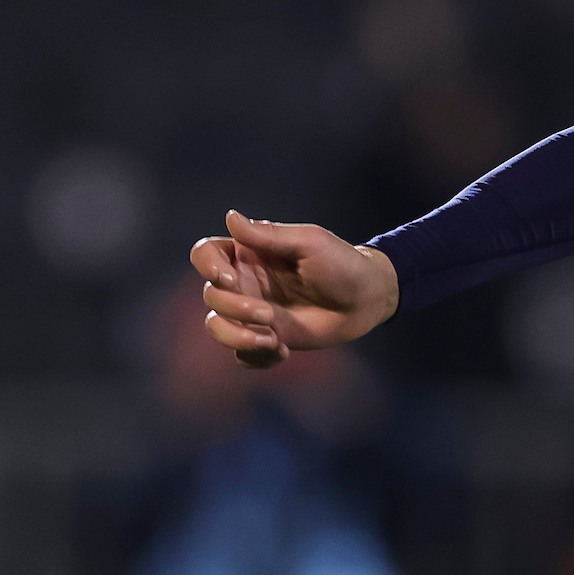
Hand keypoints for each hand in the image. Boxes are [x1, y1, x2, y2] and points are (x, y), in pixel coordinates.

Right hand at [189, 210, 398, 369]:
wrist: (368, 299)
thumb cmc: (342, 263)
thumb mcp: (309, 242)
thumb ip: (269, 235)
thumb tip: (230, 217)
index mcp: (249, 253)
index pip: (205, 254)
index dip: (207, 266)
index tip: (228, 278)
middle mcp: (245, 282)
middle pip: (210, 294)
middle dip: (234, 308)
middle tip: (268, 315)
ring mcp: (253, 312)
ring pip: (216, 326)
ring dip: (237, 336)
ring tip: (272, 340)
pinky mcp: (267, 337)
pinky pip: (242, 354)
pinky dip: (255, 356)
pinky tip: (282, 352)